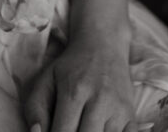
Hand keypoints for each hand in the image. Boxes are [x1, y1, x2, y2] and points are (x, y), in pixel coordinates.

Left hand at [23, 36, 138, 131]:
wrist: (104, 44)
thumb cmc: (71, 66)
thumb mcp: (46, 79)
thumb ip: (35, 109)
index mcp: (74, 92)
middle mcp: (99, 101)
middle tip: (67, 130)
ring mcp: (119, 110)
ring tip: (82, 127)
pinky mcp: (132, 116)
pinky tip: (99, 129)